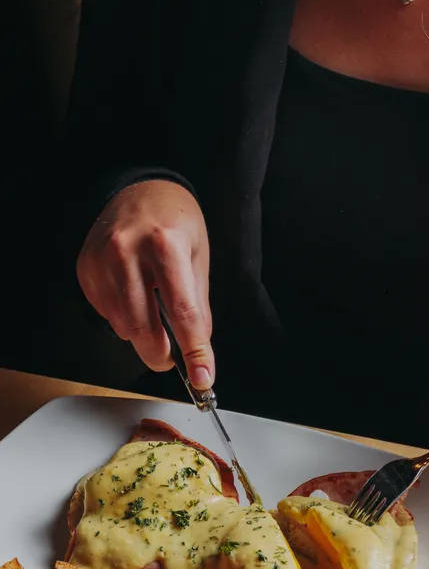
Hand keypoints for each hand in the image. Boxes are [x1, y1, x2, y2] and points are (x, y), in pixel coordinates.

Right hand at [77, 180, 213, 388]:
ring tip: (154, 310)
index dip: (194, 352)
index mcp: (165, 246)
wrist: (139, 189)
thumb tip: (199, 352)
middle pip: (144, 329)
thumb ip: (198, 307)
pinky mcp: (85, 270)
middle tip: (173, 360)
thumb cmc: (175, 222)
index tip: (203, 378)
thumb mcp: (198, 257)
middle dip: (161, 356)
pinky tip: (134, 296)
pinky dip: (125, 318)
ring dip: (143, 334)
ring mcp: (101, 261)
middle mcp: (128, 252)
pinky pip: (107, 314)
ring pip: (123, 327)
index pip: (183, 314)